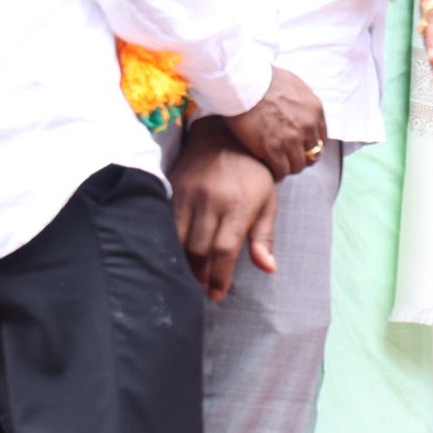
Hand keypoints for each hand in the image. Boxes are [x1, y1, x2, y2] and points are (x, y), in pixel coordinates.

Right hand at [170, 118, 279, 300]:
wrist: (224, 138)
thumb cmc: (253, 174)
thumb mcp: (268, 201)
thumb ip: (264, 236)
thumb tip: (268, 268)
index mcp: (240, 205)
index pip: (225, 249)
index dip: (220, 276)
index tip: (217, 294)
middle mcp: (212, 201)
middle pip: (199, 249)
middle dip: (200, 274)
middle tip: (202, 288)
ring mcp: (189, 195)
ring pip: (178, 240)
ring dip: (182, 263)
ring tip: (189, 276)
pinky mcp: (172, 190)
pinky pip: (164, 224)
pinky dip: (168, 243)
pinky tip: (173, 254)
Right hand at [223, 66, 325, 177]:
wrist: (244, 83)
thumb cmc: (265, 80)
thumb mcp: (296, 86)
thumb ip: (303, 103)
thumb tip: (302, 111)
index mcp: (315, 111)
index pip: (321, 139)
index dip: (309, 146)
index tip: (300, 149)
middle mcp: (307, 127)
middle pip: (311, 155)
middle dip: (300, 158)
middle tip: (288, 159)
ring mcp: (291, 139)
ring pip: (297, 166)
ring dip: (288, 167)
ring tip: (278, 166)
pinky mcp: (272, 149)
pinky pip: (281, 170)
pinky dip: (277, 173)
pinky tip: (270, 170)